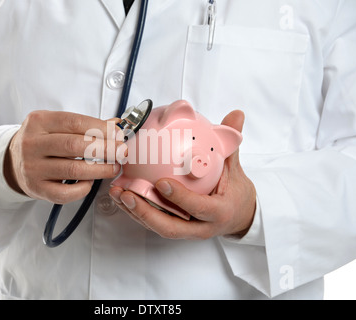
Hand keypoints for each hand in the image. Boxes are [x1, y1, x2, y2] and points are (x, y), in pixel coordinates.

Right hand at [4, 110, 123, 203]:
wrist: (13, 162)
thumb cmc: (43, 141)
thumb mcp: (57, 125)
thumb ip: (87, 125)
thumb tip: (117, 126)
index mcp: (39, 121)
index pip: (75, 122)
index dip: (101, 128)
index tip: (119, 134)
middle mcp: (32, 143)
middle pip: (75, 146)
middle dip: (105, 149)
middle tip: (122, 152)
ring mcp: (32, 168)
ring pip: (73, 170)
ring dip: (100, 169)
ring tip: (114, 167)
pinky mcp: (36, 189)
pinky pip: (66, 192)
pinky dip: (83, 188)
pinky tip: (91, 182)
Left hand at [109, 110, 255, 238]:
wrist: (238, 215)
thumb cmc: (235, 192)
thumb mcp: (235, 169)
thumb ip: (230, 145)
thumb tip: (236, 115)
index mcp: (218, 213)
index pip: (198, 208)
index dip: (180, 198)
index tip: (161, 183)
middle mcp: (200, 227)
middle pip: (169, 227)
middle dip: (145, 212)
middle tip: (127, 193)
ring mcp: (186, 230)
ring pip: (157, 227)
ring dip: (134, 212)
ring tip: (117, 193)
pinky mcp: (175, 227)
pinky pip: (153, 222)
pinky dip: (136, 211)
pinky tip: (122, 195)